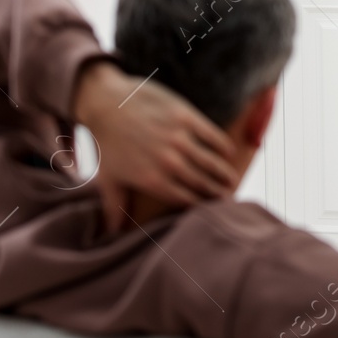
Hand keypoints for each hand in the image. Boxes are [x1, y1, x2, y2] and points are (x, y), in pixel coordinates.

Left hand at [72, 60, 238, 229]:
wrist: (105, 103)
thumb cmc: (107, 144)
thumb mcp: (109, 178)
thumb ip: (115, 207)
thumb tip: (112, 233)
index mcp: (152, 180)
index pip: (185, 199)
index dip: (202, 206)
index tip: (214, 209)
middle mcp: (168, 162)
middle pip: (201, 182)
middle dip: (217, 192)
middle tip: (229, 196)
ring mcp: (178, 139)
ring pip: (210, 161)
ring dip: (224, 172)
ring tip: (232, 179)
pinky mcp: (185, 117)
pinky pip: (211, 134)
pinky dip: (222, 145)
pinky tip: (228, 151)